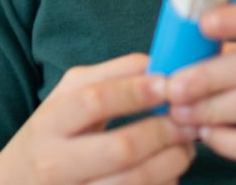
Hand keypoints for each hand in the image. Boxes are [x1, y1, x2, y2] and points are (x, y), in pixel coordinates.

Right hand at [0, 53, 196, 184]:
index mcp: (48, 123)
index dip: (135, 92)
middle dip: (163, 132)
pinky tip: (168, 173)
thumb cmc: (47, 138)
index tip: (168, 84)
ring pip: (133, 183)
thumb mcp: (63, 100)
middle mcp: (55, 162)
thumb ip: (107, 77)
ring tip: (184, 148)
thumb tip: (155, 63)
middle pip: (121, 148)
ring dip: (171, 164)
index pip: (95, 102)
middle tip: (188, 121)